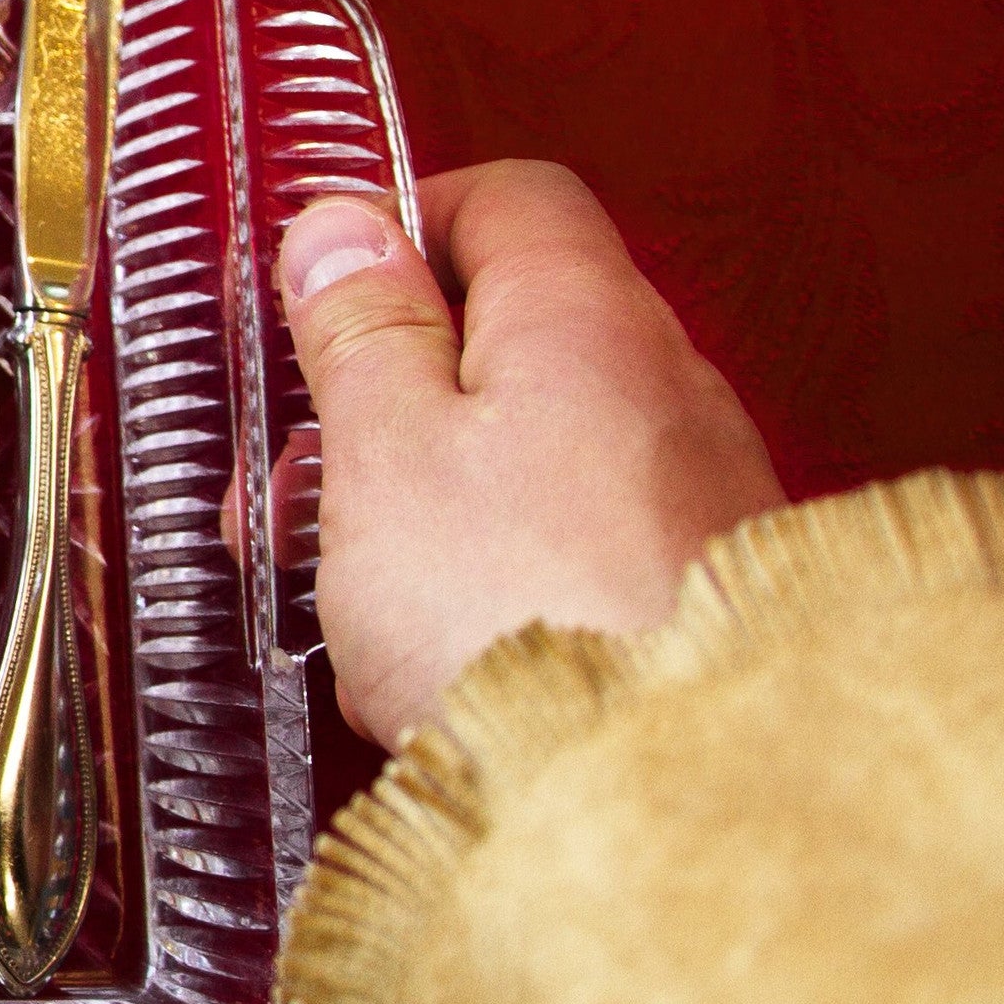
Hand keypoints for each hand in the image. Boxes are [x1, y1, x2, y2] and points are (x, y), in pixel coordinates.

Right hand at [277, 161, 782, 748]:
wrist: (672, 805)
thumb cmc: (522, 614)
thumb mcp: (385, 449)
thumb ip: (361, 329)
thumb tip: (343, 227)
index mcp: (585, 317)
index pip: (505, 197)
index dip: (401, 226)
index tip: (320, 295)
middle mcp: (667, 386)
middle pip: (513, 334)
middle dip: (390, 396)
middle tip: (300, 478)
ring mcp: (699, 496)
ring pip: (536, 450)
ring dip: (429, 499)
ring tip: (345, 590)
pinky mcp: (703, 598)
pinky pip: (578, 545)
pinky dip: (496, 574)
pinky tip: (434, 652)